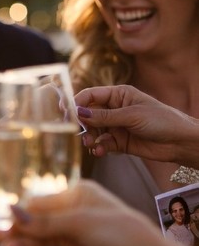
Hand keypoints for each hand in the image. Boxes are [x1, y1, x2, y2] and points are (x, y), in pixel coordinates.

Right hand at [0, 180, 166, 245]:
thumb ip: (43, 221)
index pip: (38, 202)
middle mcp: (71, 216)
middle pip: (34, 224)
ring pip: (39, 243)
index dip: (18, 211)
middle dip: (12, 230)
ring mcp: (72, 240)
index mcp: (76, 195)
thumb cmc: (122, 231)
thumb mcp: (80, 220)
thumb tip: (12, 213)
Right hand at [75, 85, 198, 163]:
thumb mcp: (132, 115)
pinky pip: (102, 143)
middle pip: (89, 114)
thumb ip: (104, 116)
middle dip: (81, 123)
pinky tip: (99, 151)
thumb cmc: (162, 120)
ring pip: (93, 130)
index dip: (77, 102)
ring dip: (89, 136)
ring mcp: (116, 126)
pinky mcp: (119, 141)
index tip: (65, 111)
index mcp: (118, 95)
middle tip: (75, 131)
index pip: (91, 95)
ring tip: (90, 143)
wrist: (181, 142)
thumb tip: (79, 113)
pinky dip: (99, 147)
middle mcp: (115, 109)